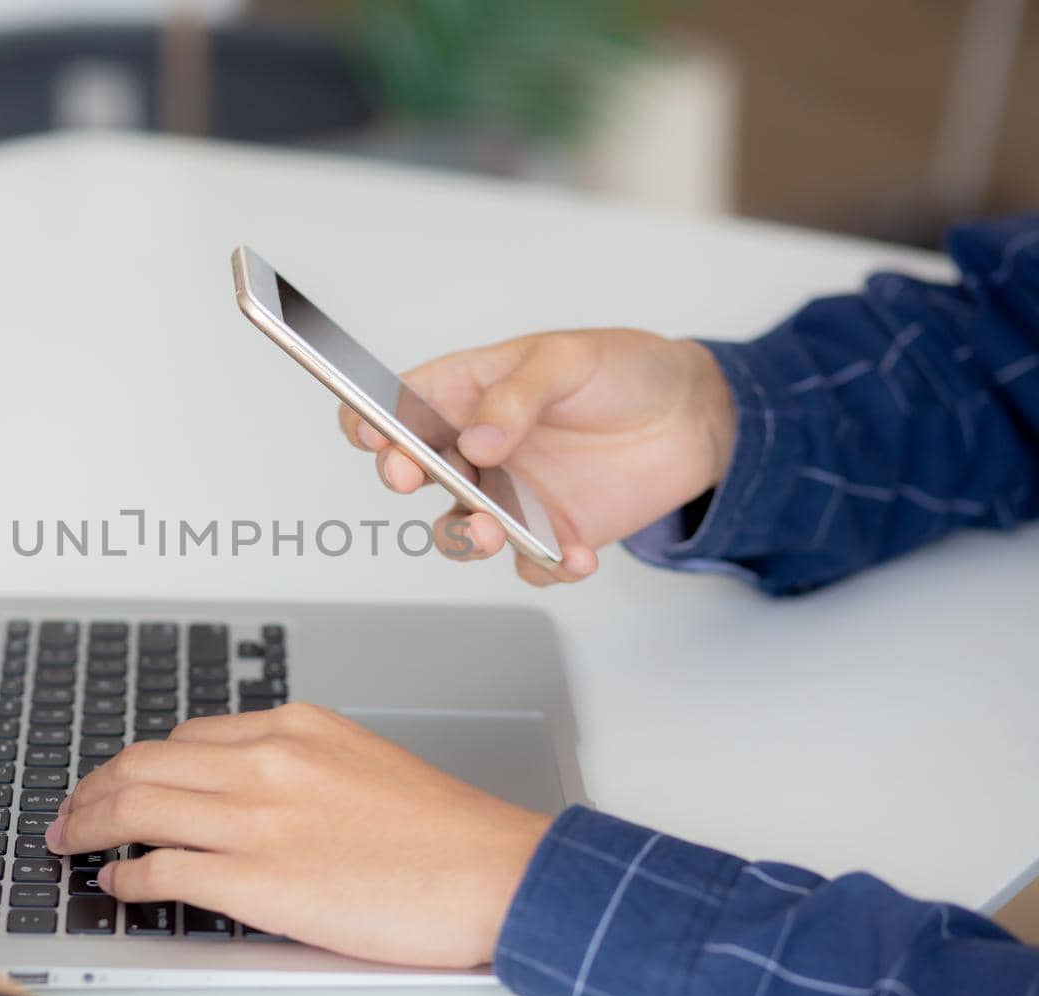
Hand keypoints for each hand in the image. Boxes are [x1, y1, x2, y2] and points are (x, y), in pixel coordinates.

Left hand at [45, 703, 551, 967]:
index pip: (185, 736)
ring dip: (90, 826)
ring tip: (72, 841)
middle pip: (144, 764)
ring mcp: (259, 819)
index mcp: (293, 727)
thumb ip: (296, 764)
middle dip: (92, 789)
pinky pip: (163, 870)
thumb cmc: (441, 830)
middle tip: (71, 811)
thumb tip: (241, 787)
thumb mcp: (360, 760)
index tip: (117, 780)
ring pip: (138, 807)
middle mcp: (267, 762)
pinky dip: (127, 876)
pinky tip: (118, 883)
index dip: (135, 762)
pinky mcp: (259, 880)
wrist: (491, 872)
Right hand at [339, 329, 734, 584]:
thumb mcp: (568, 359)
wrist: (694, 416)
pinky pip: (529, 563)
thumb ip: (517, 396)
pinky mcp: (548, 534)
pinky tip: (575, 553)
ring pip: (458, 529)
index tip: (372, 432)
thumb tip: (478, 442)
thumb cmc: (623, 370)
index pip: (398, 407)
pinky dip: (546, 566)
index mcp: (466, 393)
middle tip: (407, 473)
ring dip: (462, 535)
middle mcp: (475, 450)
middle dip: (401, 475)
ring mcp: (508, 496)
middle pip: (414, 472)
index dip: (370, 421)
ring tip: (488, 527)